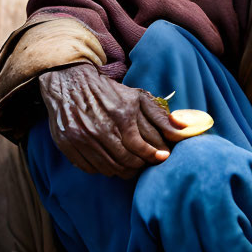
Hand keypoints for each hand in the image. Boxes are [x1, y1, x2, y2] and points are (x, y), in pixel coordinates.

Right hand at [37, 63, 186, 177]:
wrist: (68, 80)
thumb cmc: (108, 91)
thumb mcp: (137, 98)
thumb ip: (160, 116)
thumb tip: (184, 129)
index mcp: (121, 115)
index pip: (142, 148)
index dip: (153, 156)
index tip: (160, 158)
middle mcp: (100, 127)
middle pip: (126, 162)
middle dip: (139, 166)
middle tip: (143, 164)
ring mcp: (82, 136)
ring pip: (108, 168)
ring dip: (121, 170)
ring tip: (128, 165)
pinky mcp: (67, 143)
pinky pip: (89, 168)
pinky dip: (101, 168)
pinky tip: (107, 161)